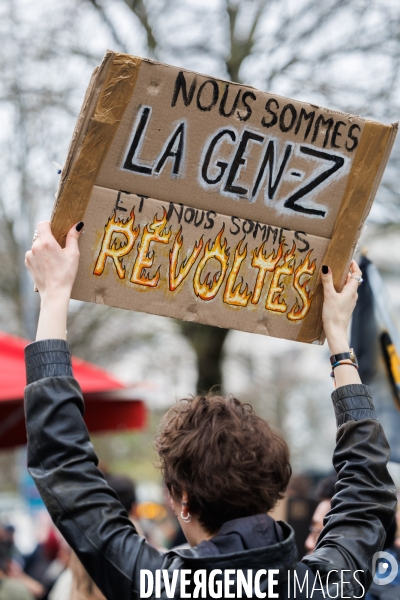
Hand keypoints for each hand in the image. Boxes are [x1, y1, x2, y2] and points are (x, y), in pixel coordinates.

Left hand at [25, 221, 83, 340]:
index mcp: (47, 242)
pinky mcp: (28, 263)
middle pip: (41, 235)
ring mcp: (30, 255)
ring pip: (37, 245)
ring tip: (53, 259)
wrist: (55, 292)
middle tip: (59, 248)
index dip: (50, 225)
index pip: (43, 224)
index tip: (56, 230)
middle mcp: (35, 247)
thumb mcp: (73, 254)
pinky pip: (33, 254)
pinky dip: (39, 256)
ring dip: (44, 248)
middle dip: (49, 239)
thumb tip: (77, 225)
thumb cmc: (66, 274)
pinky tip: (48, 265)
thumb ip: (73, 237)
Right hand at [321, 260, 360, 353]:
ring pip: (346, 287)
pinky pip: (343, 294)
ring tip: (330, 277)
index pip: (357, 274)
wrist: (335, 332)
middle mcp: (352, 295)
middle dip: (344, 272)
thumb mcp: (329, 296)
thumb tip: (326, 267)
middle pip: (351, 280)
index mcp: (351, 291)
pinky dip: (338, 289)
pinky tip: (329, 291)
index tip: (347, 259)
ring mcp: (349, 302)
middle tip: (335, 266)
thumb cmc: (334, 314)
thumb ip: (328, 281)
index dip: (353, 265)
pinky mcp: (344, 307)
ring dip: (340, 281)